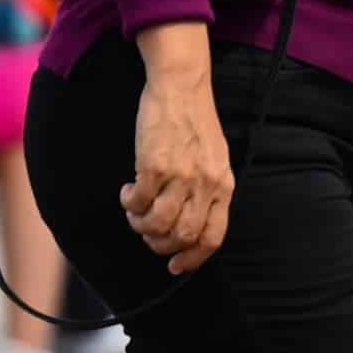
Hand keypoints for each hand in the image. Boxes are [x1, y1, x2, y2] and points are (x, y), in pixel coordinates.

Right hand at [122, 52, 233, 273]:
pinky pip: (139, 202)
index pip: (213, 237)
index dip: (194, 259)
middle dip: (161, 244)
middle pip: (183, 236)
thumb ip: (207, 188)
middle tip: (147, 232)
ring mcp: (181, 177)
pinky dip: (130, 204)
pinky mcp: (155, 166)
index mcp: (223, 185)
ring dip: (141, 226)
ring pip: (159, 225)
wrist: (181, 86)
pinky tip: (128, 191)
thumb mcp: (214, 157)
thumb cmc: (194, 120)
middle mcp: (205, 185)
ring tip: (135, 211)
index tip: (176, 266)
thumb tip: (188, 218)